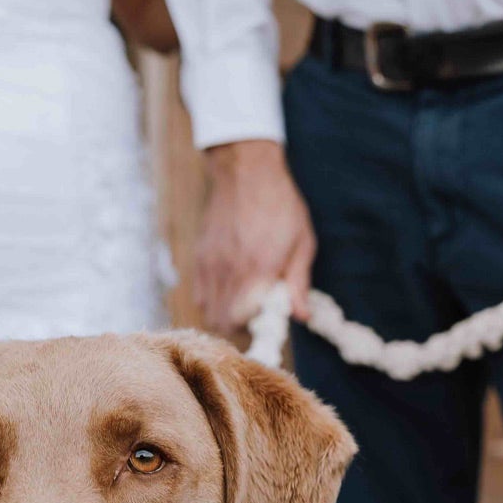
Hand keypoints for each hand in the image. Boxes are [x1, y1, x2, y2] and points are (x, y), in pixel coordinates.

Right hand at [194, 140, 315, 332]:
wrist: (246, 172)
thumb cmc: (281, 205)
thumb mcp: (302, 243)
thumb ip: (298, 283)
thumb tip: (301, 317)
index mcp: (258, 269)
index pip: (243, 321)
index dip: (255, 331)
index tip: (269, 323)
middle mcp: (230, 270)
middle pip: (222, 323)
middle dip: (240, 328)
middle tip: (257, 317)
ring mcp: (211, 264)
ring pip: (208, 311)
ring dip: (225, 316)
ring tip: (243, 304)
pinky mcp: (200, 257)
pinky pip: (200, 294)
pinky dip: (212, 300)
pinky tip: (229, 289)